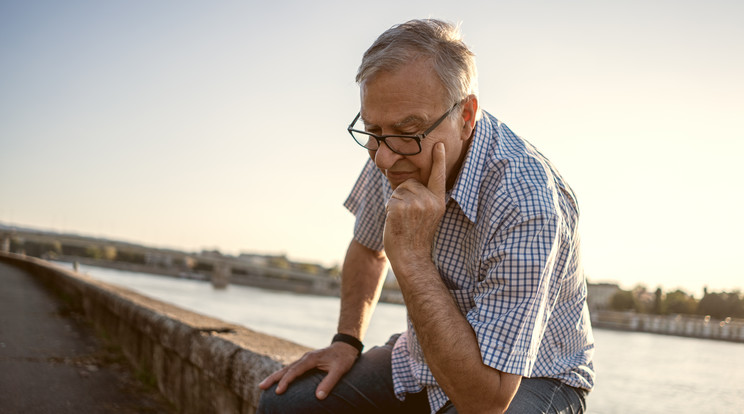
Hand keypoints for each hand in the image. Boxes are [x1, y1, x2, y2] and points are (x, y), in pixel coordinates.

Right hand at [258, 341, 358, 399]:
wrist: (346, 346)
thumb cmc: (343, 358)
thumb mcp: (340, 370)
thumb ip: (329, 382)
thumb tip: (319, 397)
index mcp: (311, 359)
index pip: (295, 371)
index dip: (286, 381)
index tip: (278, 391)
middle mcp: (305, 358)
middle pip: (286, 369)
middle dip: (273, 378)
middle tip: (261, 387)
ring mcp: (305, 359)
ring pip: (287, 368)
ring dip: (275, 376)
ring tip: (263, 385)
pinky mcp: (306, 362)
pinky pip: (292, 369)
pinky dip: (283, 375)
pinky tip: (278, 381)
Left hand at [383, 142, 446, 270]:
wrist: (411, 257)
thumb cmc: (416, 237)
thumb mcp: (429, 216)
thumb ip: (424, 198)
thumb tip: (410, 181)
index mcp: (438, 201)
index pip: (438, 177)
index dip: (439, 160)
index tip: (440, 144)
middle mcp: (430, 200)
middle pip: (410, 182)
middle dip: (404, 195)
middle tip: (408, 218)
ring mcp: (416, 203)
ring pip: (399, 190)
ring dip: (396, 203)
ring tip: (403, 221)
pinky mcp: (401, 206)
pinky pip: (391, 199)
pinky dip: (390, 209)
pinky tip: (397, 222)